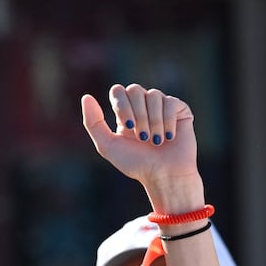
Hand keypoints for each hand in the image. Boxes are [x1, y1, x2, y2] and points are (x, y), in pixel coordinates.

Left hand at [81, 84, 198, 205]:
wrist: (164, 175)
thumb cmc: (136, 163)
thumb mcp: (108, 146)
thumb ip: (93, 123)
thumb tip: (86, 97)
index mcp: (125, 111)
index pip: (118, 91)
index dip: (122, 105)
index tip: (127, 126)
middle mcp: (142, 105)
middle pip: (135, 90)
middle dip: (138, 115)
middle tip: (142, 138)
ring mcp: (161, 105)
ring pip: (154, 95)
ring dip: (153, 121)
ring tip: (155, 141)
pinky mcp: (179, 109)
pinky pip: (171, 103)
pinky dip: (167, 122)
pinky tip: (168, 137)